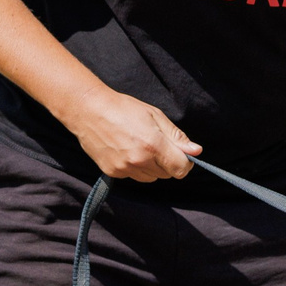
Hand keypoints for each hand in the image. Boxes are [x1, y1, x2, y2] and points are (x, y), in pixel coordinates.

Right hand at [67, 87, 199, 181]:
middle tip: (157, 144)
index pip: (181, 169)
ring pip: (151, 177)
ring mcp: (125, 169)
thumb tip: (196, 151)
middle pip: (167, 174)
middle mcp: (139, 161)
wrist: (89, 110)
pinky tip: (127, 150)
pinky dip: (136, 168)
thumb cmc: (123, 108)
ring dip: (152, 167)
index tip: (181, 154)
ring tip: (141, 146)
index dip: (185, 162)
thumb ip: (176, 136)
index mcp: (153, 145)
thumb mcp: (155, 115)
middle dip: (168, 162)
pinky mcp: (113, 173)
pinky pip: (134, 176)